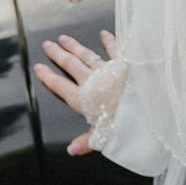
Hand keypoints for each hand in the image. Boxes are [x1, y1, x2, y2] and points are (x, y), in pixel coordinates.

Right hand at [34, 30, 117, 156]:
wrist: (147, 107)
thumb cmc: (124, 124)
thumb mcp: (103, 137)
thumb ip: (86, 142)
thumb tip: (71, 150)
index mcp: (84, 99)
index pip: (61, 87)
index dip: (48, 77)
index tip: (38, 67)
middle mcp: (92, 81)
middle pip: (71, 65)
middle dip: (58, 55)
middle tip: (47, 45)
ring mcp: (107, 70)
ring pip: (86, 55)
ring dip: (74, 47)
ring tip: (64, 38)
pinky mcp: (123, 63)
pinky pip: (114, 49)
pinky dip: (109, 41)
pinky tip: (103, 34)